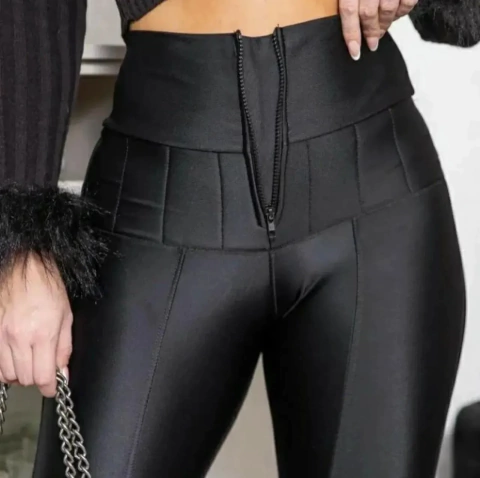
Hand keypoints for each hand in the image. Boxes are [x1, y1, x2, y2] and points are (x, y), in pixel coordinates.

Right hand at [0, 254, 71, 397]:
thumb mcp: (66, 318)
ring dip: (20, 374)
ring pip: (7, 374)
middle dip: (37, 379)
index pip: (43, 376)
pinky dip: (5, 367)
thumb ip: (64, 348)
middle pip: (25, 378)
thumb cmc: (49, 289)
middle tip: (43, 369)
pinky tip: (15, 357)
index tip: (53, 389)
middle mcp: (19, 338)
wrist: (25, 268)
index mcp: (43, 334)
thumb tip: (62, 374)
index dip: (50, 388)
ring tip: (29, 362)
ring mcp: (1, 335)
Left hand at [339, 0, 417, 59]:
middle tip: (372, 43)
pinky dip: (402, 12)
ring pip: (387, 9)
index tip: (355, 52)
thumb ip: (351, 4)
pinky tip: (396, 14)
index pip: (349, 11)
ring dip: (384, 24)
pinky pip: (407, 2)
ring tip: (382, 29)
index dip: (351, 34)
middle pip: (368, 13)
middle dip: (370, 32)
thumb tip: (353, 32)